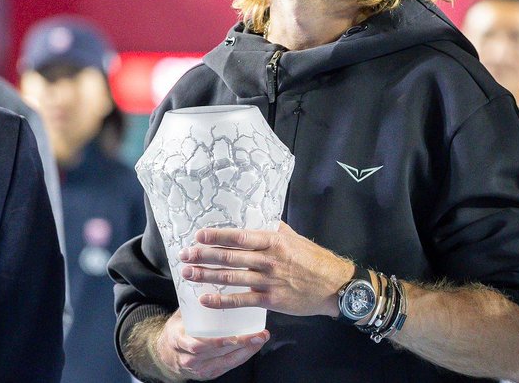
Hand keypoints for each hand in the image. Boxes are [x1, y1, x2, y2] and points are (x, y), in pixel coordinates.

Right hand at [153, 309, 268, 379]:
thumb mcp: (181, 316)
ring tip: (261, 338)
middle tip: (259, 334)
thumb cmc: (178, 329)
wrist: (165, 353)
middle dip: (240, 345)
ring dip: (246, 351)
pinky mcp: (208, 373)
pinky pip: (227, 366)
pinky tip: (254, 346)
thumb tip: (212, 275)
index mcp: (178, 341)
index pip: (198, 345)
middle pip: (217, 354)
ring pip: (225, 362)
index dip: (219, 341)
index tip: (236, 334)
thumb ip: (194, 302)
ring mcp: (198, 369)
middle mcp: (188, 358)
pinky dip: (242, 356)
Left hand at [179, 222, 353, 317]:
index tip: (199, 235)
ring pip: (231, 277)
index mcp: (274, 241)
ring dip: (206, 275)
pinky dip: (221, 300)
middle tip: (184, 254)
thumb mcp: (295, 239)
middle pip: (230, 257)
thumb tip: (257, 217)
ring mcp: (268, 281)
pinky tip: (205, 299)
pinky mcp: (270, 300)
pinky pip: (240, 300)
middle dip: (204, 255)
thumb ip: (275, 230)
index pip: (240, 236)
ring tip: (187, 273)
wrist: (334, 286)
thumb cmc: (315, 260)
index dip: (217, 236)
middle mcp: (269, 260)